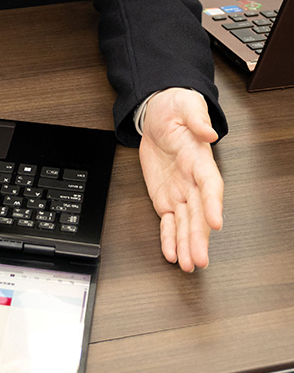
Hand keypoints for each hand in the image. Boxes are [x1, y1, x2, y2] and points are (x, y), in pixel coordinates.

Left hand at [138, 88, 223, 271]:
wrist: (157, 115)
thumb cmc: (175, 110)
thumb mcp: (185, 107)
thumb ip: (197, 120)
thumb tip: (209, 132)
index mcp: (201, 161)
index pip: (210, 186)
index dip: (213, 204)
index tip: (215, 221)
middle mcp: (193, 181)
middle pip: (199, 213)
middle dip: (199, 237)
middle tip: (199, 258)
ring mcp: (180, 192)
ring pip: (185, 223)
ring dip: (186, 244)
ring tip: (188, 265)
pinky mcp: (165, 198)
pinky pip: (168, 222)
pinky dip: (169, 238)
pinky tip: (171, 254)